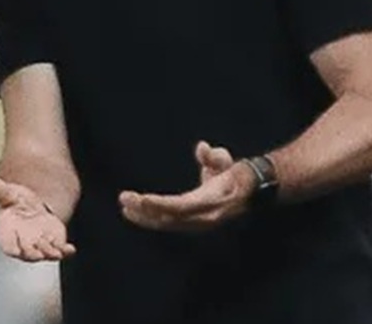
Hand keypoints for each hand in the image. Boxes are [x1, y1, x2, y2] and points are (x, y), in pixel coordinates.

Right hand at [0, 175, 75, 261]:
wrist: (32, 208)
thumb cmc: (15, 202)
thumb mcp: (7, 193)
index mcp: (8, 232)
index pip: (7, 244)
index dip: (10, 247)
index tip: (13, 251)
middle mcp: (24, 243)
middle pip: (27, 253)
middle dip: (32, 254)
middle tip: (38, 254)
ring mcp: (40, 245)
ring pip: (45, 253)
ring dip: (50, 253)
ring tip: (56, 252)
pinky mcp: (54, 243)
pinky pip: (60, 251)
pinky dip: (65, 252)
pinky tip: (71, 249)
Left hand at [119, 141, 254, 231]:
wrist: (247, 192)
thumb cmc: (233, 173)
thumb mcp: (226, 161)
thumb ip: (215, 156)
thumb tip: (202, 148)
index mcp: (210, 202)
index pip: (181, 206)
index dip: (160, 204)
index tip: (142, 198)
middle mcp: (203, 216)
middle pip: (169, 217)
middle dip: (146, 209)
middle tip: (124, 198)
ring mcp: (196, 222)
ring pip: (166, 222)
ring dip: (144, 216)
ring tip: (124, 206)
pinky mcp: (190, 222)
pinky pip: (167, 222)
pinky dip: (150, 218)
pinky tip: (132, 212)